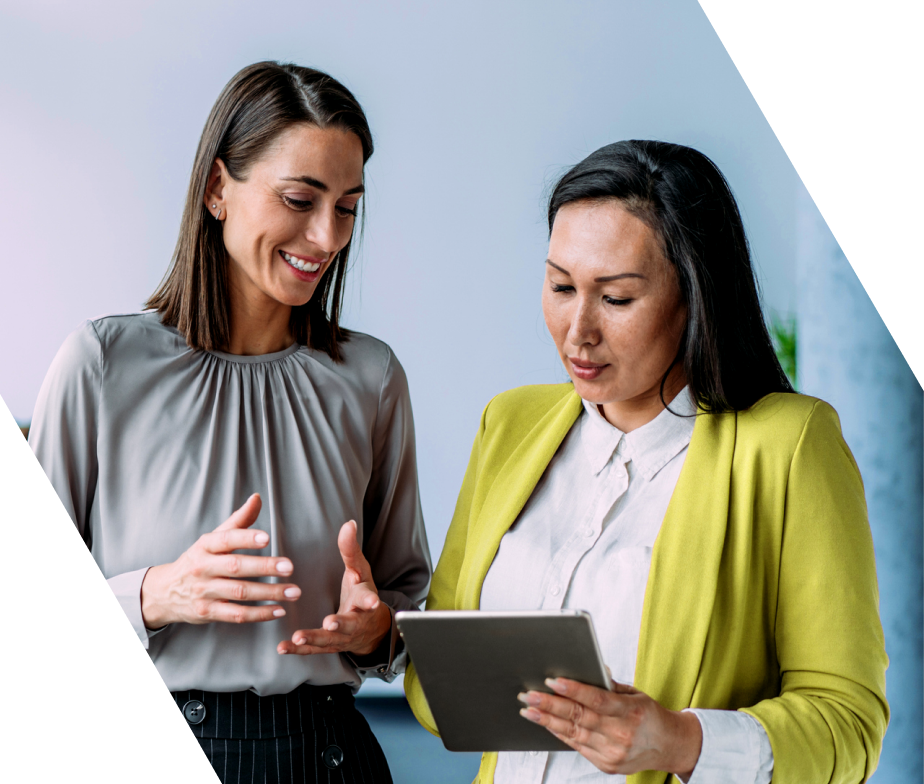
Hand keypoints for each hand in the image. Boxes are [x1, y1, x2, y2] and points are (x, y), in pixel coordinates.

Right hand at [140, 494, 300, 628]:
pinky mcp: (207, 612)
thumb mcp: (212, 539)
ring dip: (269, 593)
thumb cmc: (198, 559)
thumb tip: (257, 498)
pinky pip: (236, 615)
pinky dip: (259, 614)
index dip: (246, 538)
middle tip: (290, 567)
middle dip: (265, 566)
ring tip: (294, 592)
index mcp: (205, 546)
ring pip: (240, 592)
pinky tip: (279, 610)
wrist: (164, 591)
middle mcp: (203, 568)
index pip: (226, 539)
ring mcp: (204, 592)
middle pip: (236, 567)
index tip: (268, 538)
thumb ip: (238, 520)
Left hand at [277, 520, 390, 656]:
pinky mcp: (329, 646)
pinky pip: (313, 650)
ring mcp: (342, 637)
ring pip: (329, 641)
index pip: (368, 598)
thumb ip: (351, 550)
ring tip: (298, 637)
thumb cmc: (362, 592)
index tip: (372, 602)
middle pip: (350, 624)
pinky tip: (282, 647)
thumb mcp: (360, 570)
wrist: (371, 629)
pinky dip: (298, 650)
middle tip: (330, 623)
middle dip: (340, 624)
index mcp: (364, 600)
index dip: (369, 600)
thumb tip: (349, 523)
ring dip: (314, 639)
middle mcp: (356, 622)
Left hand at [518, 678, 702, 778]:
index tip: (552, 681)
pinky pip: (577, 746)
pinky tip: (546, 723)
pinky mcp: (606, 764)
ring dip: (548, 720)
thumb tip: (586, 670)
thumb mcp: (635, 694)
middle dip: (551, 705)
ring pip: (574, 734)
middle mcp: (621, 734)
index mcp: (630, 711)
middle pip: (580, 717)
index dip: (573, 690)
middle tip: (529, 695)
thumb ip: (609, 685)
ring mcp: (613, 753)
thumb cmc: (649, 715)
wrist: (669, 747)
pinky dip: (560, 733)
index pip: (597, 700)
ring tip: (529, 709)